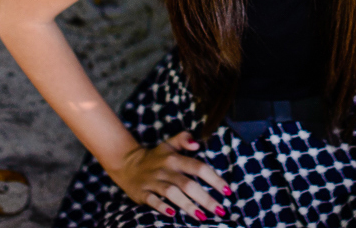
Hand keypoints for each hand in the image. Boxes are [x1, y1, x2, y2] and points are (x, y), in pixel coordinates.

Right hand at [106, 130, 231, 220]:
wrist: (127, 164)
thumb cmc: (156, 157)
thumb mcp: (169, 143)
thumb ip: (184, 139)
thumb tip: (197, 144)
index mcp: (175, 158)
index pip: (199, 167)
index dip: (214, 179)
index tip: (228, 191)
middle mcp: (166, 169)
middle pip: (188, 184)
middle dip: (205, 198)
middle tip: (220, 210)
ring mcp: (153, 181)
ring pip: (172, 193)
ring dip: (187, 205)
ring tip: (202, 216)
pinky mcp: (142, 192)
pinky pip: (152, 200)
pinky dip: (161, 206)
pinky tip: (172, 214)